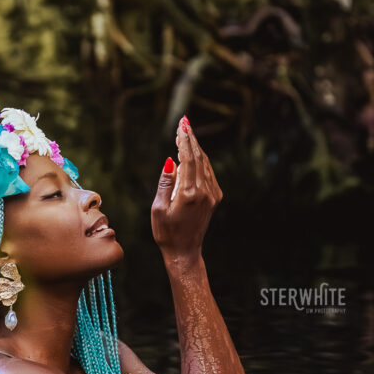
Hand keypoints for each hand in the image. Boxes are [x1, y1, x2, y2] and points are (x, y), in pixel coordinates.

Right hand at [151, 116, 222, 260]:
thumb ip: (165, 182)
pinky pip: (208, 173)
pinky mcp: (215, 198)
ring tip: (186, 133)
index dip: (184, 140)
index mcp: (189, 194)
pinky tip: (193, 153)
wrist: (185, 251)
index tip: (180, 126)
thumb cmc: (166, 232)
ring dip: (196, 148)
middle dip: (190, 138)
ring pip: (205, 164)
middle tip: (183, 121)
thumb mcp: (158, 208)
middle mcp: (204, 192)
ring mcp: (212, 194)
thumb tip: (171, 160)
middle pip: (198, 157)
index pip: (188, 159)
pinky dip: (200, 160)